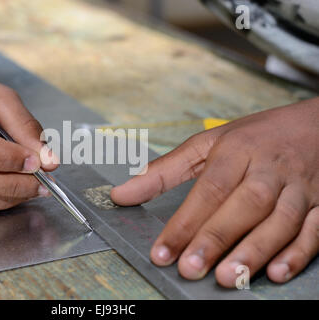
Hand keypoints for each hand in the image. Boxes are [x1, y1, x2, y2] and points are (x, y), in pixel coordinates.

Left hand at [111, 98, 318, 286]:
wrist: (315, 125)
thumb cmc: (256, 137)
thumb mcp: (206, 144)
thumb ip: (164, 171)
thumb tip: (121, 194)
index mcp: (237, 151)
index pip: (208, 189)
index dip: (184, 222)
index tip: (162, 251)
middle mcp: (268, 169)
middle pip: (244, 204)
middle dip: (217, 237)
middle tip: (190, 268)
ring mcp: (298, 188)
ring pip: (280, 220)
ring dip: (255, 250)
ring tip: (227, 276)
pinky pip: (314, 229)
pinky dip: (298, 252)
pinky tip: (277, 273)